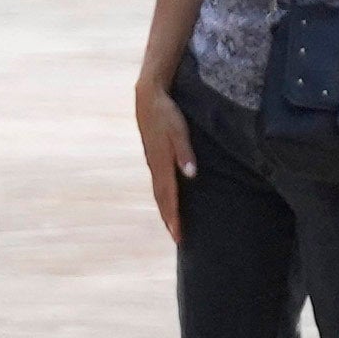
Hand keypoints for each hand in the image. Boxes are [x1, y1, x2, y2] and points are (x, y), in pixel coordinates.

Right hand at [130, 68, 194, 238]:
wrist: (148, 99)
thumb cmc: (166, 114)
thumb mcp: (179, 130)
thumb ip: (185, 152)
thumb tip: (191, 174)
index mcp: (162, 163)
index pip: (169, 196)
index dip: (174, 217)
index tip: (178, 235)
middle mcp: (155, 167)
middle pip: (162, 199)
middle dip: (169, 220)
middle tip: (177, 238)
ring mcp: (153, 163)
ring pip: (158, 192)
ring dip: (166, 210)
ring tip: (173, 226)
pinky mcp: (153, 158)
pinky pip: (158, 184)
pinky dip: (163, 197)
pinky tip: (168, 200)